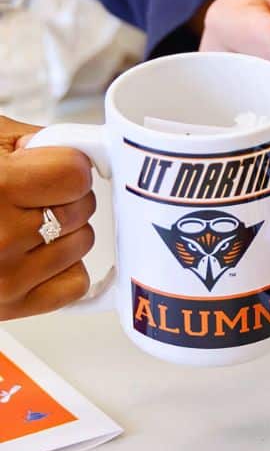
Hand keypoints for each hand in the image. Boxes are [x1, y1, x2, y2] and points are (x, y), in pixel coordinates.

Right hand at [0, 116, 95, 319]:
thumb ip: (28, 143)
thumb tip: (73, 150)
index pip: (75, 175)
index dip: (66, 165)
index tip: (52, 165)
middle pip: (81, 208)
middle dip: (63, 195)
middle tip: (30, 194)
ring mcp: (4, 277)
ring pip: (82, 244)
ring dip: (62, 231)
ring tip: (21, 223)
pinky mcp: (7, 307)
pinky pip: (74, 284)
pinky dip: (62, 268)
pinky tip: (33, 254)